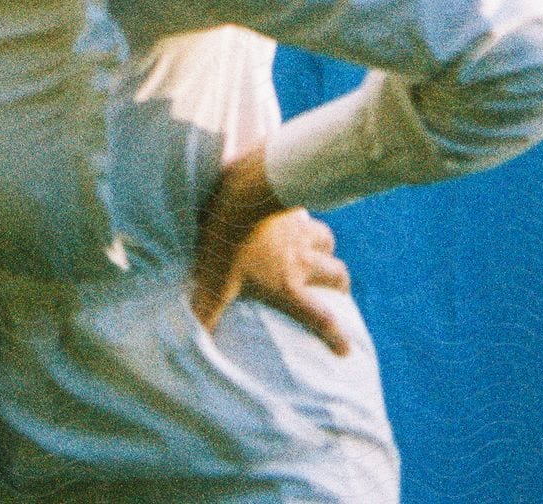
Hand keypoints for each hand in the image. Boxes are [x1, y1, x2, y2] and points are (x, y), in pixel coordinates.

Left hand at [190, 150, 350, 355]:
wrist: (242, 192)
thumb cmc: (227, 242)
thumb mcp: (213, 282)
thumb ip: (207, 312)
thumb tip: (197, 338)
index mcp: (288, 285)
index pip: (320, 317)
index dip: (337, 336)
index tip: (346, 349)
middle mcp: (303, 260)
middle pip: (337, 276)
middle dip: (339, 285)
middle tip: (335, 290)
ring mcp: (301, 231)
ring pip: (327, 242)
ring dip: (325, 249)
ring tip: (317, 251)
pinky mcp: (293, 206)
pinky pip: (308, 213)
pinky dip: (305, 218)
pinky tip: (295, 215)